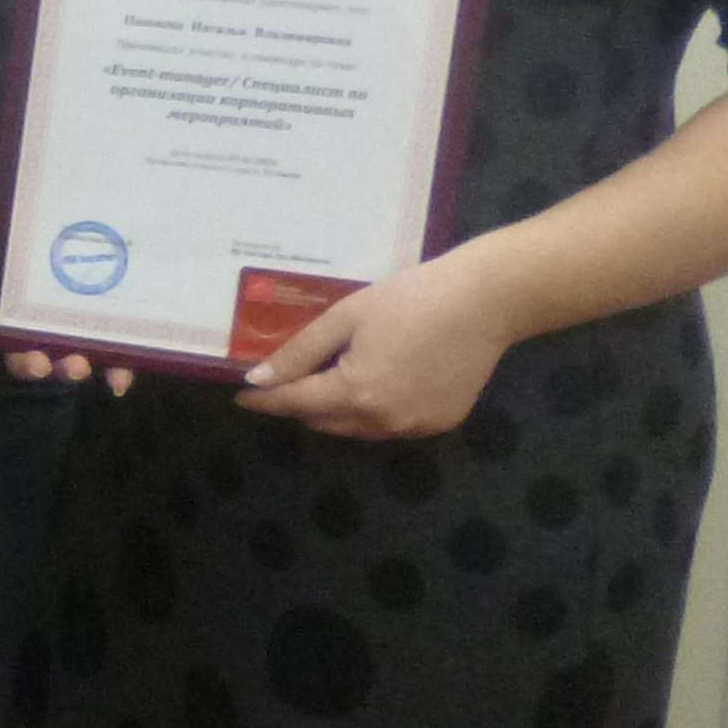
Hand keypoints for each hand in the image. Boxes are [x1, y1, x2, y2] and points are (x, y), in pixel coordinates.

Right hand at [0, 197, 132, 395]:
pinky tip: (118, 381)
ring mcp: (66, 328)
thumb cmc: (54, 217)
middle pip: (14, 345)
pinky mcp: (104, 335)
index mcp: (3, 282)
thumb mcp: (23, 210)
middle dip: (23, 361)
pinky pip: (107, 360)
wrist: (114, 218)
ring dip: (65, 371)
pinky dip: (113, 372)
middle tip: (37, 364)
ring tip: (78, 368)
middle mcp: (28, 314)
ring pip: (57, 359)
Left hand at [235, 247, 516, 439]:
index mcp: (356, 392)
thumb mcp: (346, 317)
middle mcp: (384, 421)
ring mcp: (415, 427)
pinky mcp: (440, 424)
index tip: (242, 398)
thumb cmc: (411, 298)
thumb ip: (300, 352)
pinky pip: (391, 426)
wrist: (485, 301)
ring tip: (331, 379)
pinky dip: (374, 411)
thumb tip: (259, 378)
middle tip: (288, 379)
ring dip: (337, 410)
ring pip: (357, 429)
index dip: (265, 401)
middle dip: (301, 404)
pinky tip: (378, 382)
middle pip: (324, 422)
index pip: (295, 404)